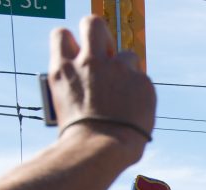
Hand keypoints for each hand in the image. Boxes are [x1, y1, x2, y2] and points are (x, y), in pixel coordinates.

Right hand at [48, 16, 155, 161]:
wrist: (100, 149)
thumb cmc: (80, 137)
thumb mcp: (64, 105)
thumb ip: (76, 84)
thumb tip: (89, 82)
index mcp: (64, 69)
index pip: (62, 35)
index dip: (73, 42)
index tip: (80, 53)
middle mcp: (90, 62)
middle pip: (93, 24)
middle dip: (101, 34)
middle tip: (107, 53)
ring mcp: (117, 70)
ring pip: (127, 56)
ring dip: (127, 71)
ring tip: (126, 97)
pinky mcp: (142, 81)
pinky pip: (143, 80)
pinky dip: (141, 93)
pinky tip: (136, 111)